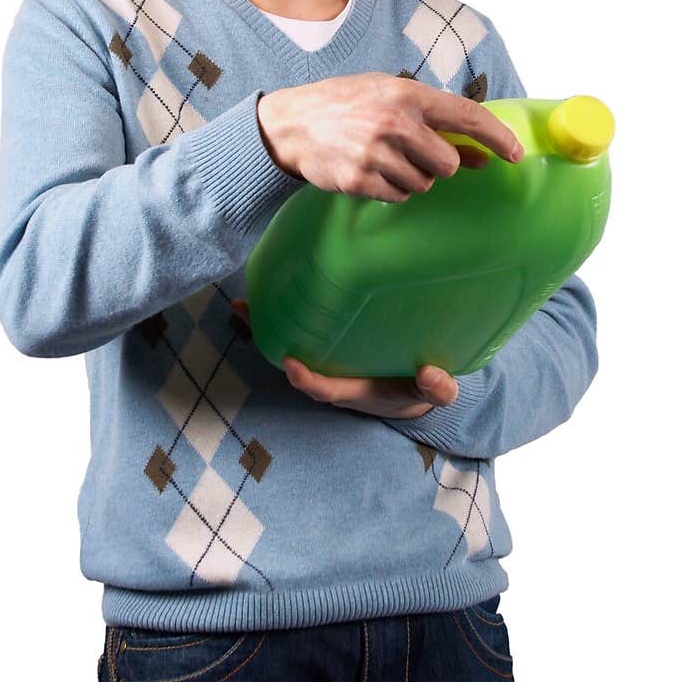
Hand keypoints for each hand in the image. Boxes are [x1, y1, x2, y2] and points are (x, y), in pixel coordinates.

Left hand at [231, 298, 458, 419]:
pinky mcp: (332, 341)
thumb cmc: (419, 388)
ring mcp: (330, 359)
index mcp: (357, 390)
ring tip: (243, 301)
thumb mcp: (435, 393)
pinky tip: (271, 288)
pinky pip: (302, 330)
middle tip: (245, 312)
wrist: (417, 388)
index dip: (307, 380)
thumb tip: (432, 375)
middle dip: (268, 342)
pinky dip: (283, 315)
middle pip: (295, 365)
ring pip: (293, 344)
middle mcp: (336, 376)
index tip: (291, 365)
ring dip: (266, 325)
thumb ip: (438, 389)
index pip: (327, 389)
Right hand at [256, 72, 523, 204]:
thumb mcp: (390, 97)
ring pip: (424, 184)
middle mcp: (394, 123)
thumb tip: (480, 156)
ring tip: (384, 158)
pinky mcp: (359, 180)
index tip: (515, 154)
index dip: (497, 137)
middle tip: (414, 153)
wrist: (291, 124)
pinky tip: (371, 171)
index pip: (467, 116)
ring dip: (412, 177)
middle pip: (448, 163)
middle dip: (440, 164)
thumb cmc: (346, 105)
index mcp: (406, 94)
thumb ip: (435, 122)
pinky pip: (398, 197)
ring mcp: (375, 154)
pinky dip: (391, 189)